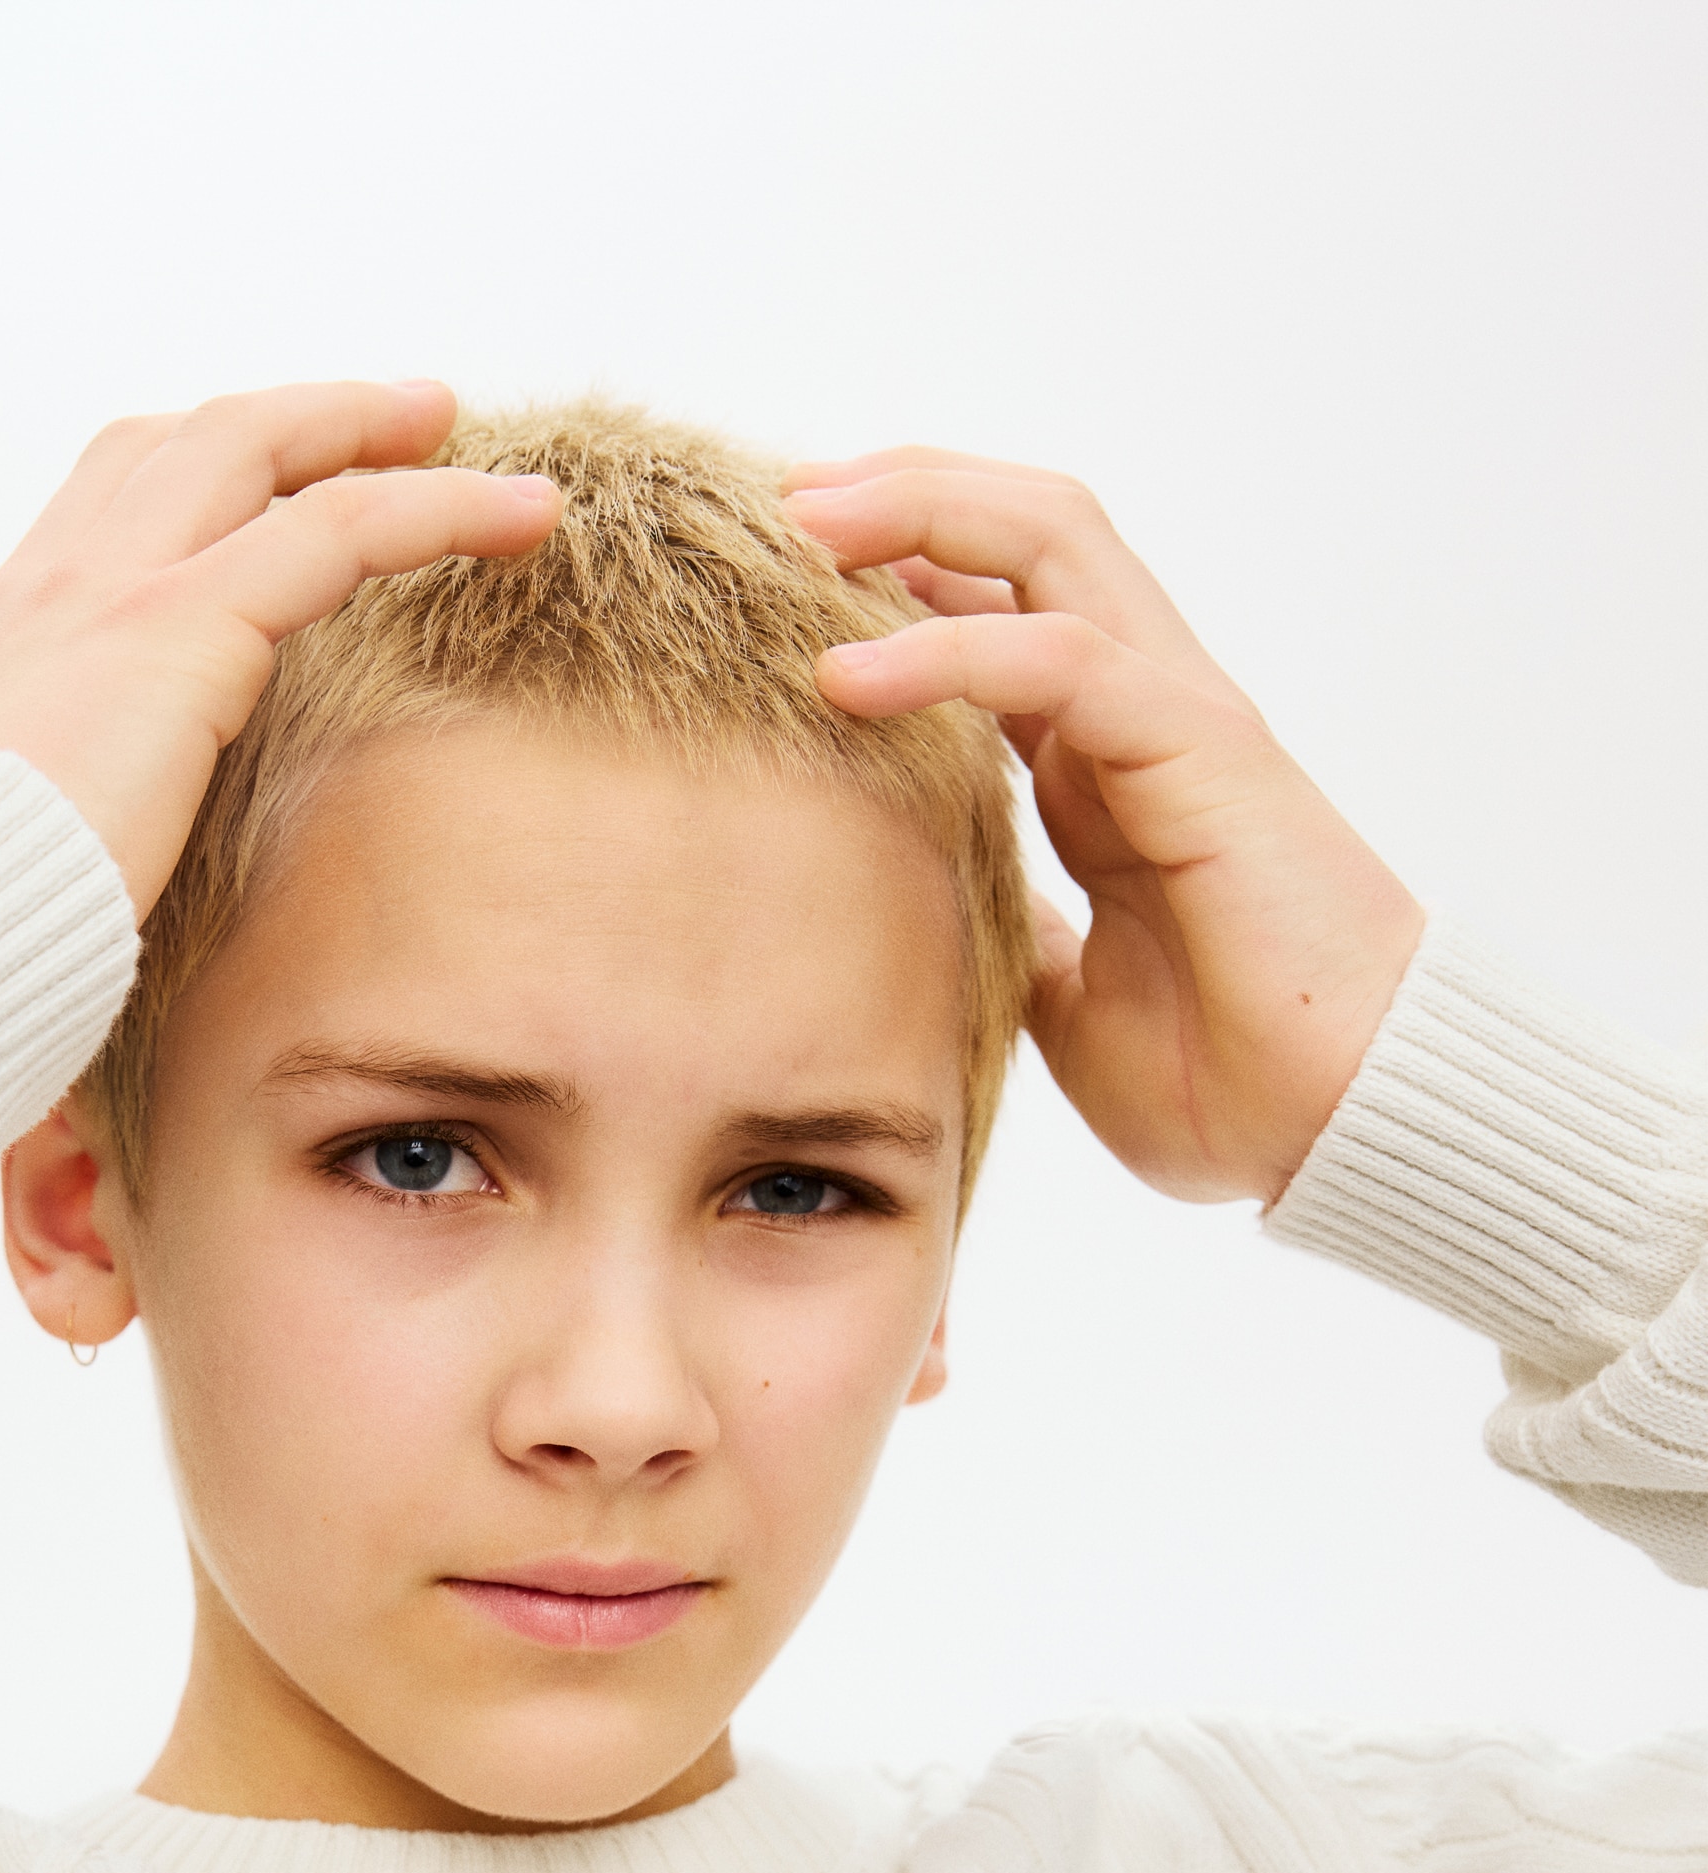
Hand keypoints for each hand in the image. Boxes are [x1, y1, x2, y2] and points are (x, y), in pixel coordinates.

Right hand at [0, 382, 559, 918]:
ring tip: (468, 439)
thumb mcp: (5, 873)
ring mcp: (111, 594)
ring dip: (375, 432)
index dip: (206, 471)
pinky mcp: (179, 632)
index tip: (280, 478)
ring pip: (265, 452)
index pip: (111, 500)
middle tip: (398, 418)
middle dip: (300, 417)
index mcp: (10, 639)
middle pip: (190, 442)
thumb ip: (62, 848)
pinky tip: (517, 516)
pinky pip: (340, 530)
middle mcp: (53, 587)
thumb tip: (83, 932)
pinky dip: (438, 506)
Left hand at [782, 451, 1422, 1204]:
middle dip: (898, 494)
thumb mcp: (1073, 1010)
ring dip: (917, 515)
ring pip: (1047, 544)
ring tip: (798, 522)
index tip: (777, 574)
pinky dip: (948, 650)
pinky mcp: (1201, 749)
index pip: (997, 613)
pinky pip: (1062, 658)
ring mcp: (1176, 717)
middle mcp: (1142, 714)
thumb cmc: (1235, 1083)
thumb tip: (944, 933)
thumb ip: (1017, 943)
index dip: (896, 575)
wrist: (1347, 1127)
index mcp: (1107, 766)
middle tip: (777, 497)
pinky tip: (845, 673)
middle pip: (1022, 533)